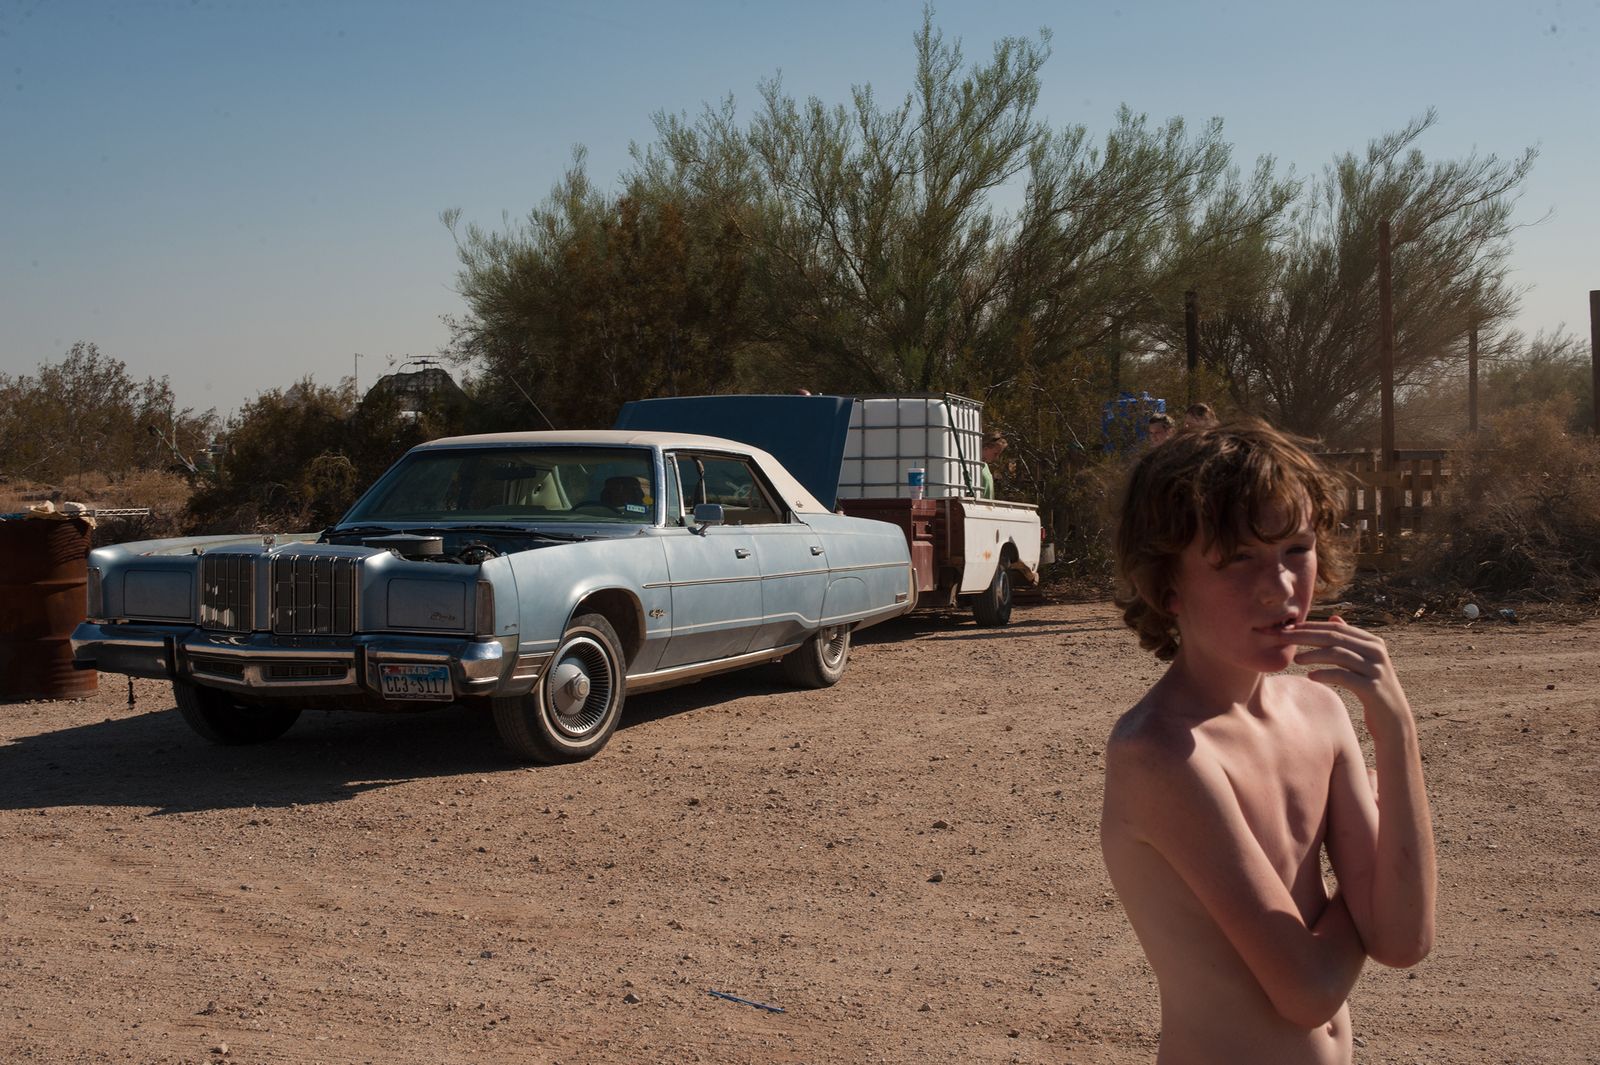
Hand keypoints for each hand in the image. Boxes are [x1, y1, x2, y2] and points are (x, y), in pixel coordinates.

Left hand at [1290, 616, 1414, 737]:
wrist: (1393, 720)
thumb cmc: (1371, 688)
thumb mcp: (1362, 662)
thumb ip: (1350, 640)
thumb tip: (1333, 618)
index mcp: (1372, 642)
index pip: (1335, 628)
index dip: (1309, 627)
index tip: (1286, 628)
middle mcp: (1376, 652)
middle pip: (1334, 637)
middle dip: (1305, 636)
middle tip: (1282, 637)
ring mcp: (1375, 669)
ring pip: (1338, 654)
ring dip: (1313, 655)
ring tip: (1295, 659)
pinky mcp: (1372, 688)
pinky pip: (1344, 676)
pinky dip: (1325, 674)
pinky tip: (1310, 676)